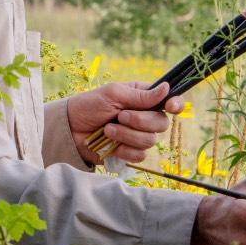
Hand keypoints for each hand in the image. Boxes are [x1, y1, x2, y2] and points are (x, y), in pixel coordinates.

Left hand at [68, 81, 183, 164]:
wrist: (70, 129)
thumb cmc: (89, 105)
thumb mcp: (113, 94)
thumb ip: (140, 95)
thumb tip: (167, 88)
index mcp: (144, 98)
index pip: (170, 101)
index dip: (176, 104)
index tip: (169, 107)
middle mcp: (145, 117)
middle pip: (162, 124)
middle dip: (139, 121)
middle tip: (119, 116)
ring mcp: (138, 136)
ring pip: (150, 141)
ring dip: (126, 135)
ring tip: (107, 129)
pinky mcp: (129, 153)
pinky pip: (140, 155)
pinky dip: (124, 150)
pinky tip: (111, 145)